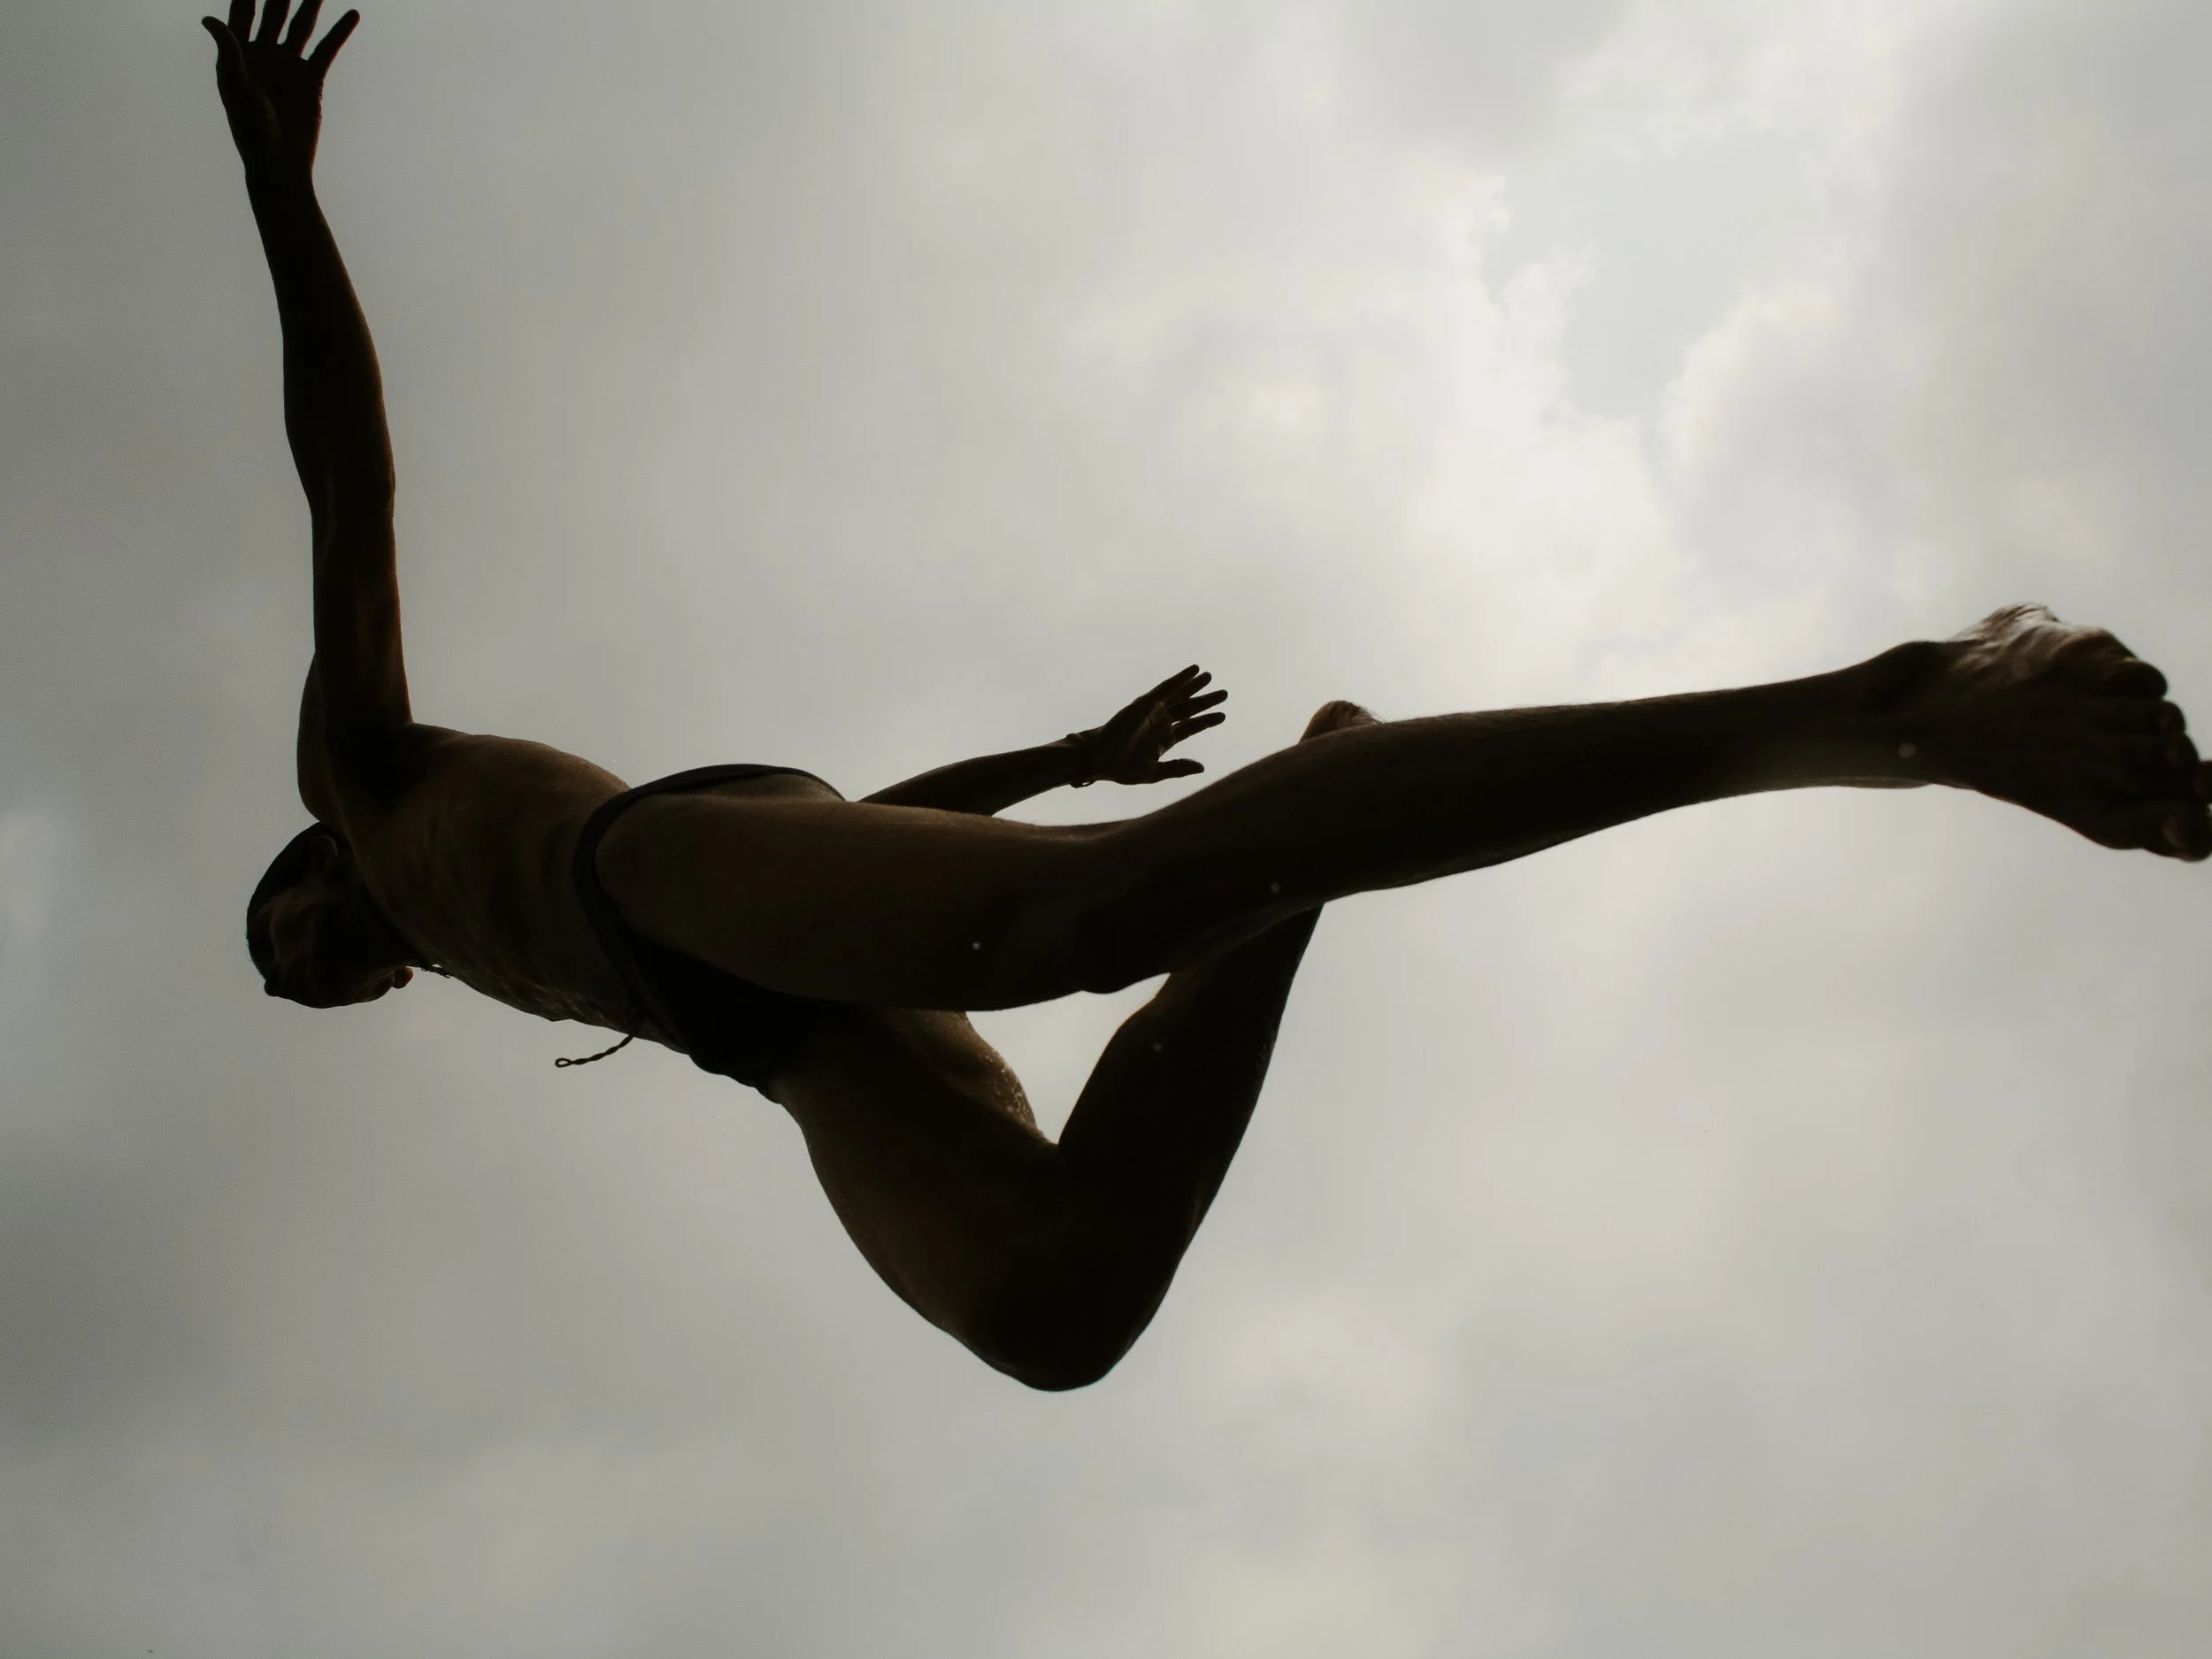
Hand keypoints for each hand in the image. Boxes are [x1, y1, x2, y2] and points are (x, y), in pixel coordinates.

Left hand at [203, 1, 359, 178]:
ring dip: (311, 4)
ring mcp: (288, 64)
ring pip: (301, 25)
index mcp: (238, 53)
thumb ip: (228, 51)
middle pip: (273, 11)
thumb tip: (209, 19)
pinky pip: (327, 49)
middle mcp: (263, 53)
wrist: (280, 162)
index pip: (242, 11)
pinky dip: (339, 32)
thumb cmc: (251, 129)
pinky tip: (352, 15)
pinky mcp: (312, 78)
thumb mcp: (236, 88)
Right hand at [1070, 666, 1228, 785]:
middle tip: (1224, 693)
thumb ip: (1177, 768)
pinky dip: (1180, 678)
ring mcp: (1153, 711)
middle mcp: (1160, 722)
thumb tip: (1202, 767)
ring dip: (1195, 685)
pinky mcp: (1145, 703)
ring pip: (1179, 695)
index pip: (1190, 727)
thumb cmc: (1121, 768)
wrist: (1100, 759)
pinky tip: (1194, 670)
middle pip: (1189, 709)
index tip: (1222, 716)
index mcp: (1164, 739)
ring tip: (1210, 677)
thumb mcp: (1153, 771)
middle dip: (1206, 700)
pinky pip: (1166, 688)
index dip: (1206, 721)